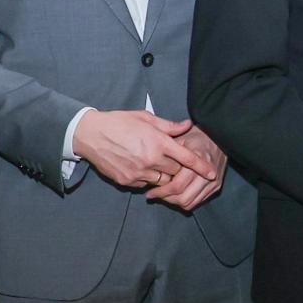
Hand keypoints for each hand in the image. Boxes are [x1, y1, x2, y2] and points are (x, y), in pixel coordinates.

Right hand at [73, 109, 213, 193]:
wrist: (90, 135)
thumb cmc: (119, 123)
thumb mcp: (145, 118)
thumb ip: (169, 126)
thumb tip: (187, 125)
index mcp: (158, 142)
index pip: (187, 159)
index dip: (202, 167)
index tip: (212, 174)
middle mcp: (151, 160)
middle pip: (176, 172)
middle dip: (177, 168)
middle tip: (171, 160)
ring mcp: (139, 173)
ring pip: (162, 181)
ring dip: (163, 175)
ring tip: (154, 163)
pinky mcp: (127, 181)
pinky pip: (145, 184)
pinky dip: (147, 178)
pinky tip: (139, 166)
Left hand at [149, 124, 226, 212]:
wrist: (218, 138)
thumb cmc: (196, 137)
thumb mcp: (179, 139)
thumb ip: (167, 153)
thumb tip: (150, 166)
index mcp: (197, 160)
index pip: (177, 185)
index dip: (161, 192)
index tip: (149, 193)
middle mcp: (207, 173)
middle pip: (183, 197)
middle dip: (166, 198)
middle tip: (154, 195)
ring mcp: (213, 181)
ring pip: (190, 202)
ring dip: (174, 202)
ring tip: (164, 195)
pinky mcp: (216, 187)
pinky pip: (197, 202)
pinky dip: (185, 201)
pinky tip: (176, 194)